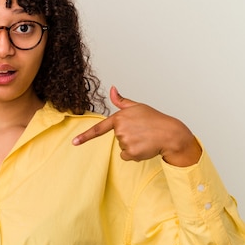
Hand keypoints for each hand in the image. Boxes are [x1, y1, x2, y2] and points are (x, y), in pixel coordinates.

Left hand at [72, 86, 201, 166]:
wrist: (171, 133)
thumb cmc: (155, 119)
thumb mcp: (138, 107)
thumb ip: (121, 101)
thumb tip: (111, 89)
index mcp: (119, 118)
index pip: (99, 129)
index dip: (85, 136)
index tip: (74, 142)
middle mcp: (120, 130)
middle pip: (117, 138)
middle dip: (128, 136)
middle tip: (142, 131)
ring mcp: (125, 142)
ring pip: (122, 148)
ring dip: (133, 145)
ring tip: (145, 138)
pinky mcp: (131, 152)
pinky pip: (127, 156)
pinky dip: (135, 154)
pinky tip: (145, 147)